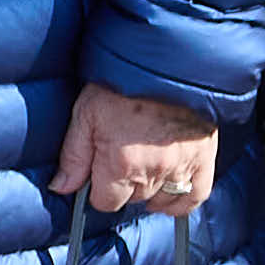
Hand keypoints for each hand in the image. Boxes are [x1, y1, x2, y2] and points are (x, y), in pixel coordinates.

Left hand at [58, 82, 216, 219]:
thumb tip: (61, 187)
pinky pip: (194, 197)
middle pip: (133, 200)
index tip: (99, 173)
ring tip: (143, 170)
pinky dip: (181, 200)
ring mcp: (181, 167)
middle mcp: (152, 171)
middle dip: (123, 186)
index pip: (105, 202)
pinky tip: (169, 190)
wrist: (166, 62)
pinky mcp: (203, 159)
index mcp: (121, 163)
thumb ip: (74, 156)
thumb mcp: (86, 114)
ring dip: (150, 192)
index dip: (98, 189)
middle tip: (121, 160)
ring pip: (161, 200)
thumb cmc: (121, 84)